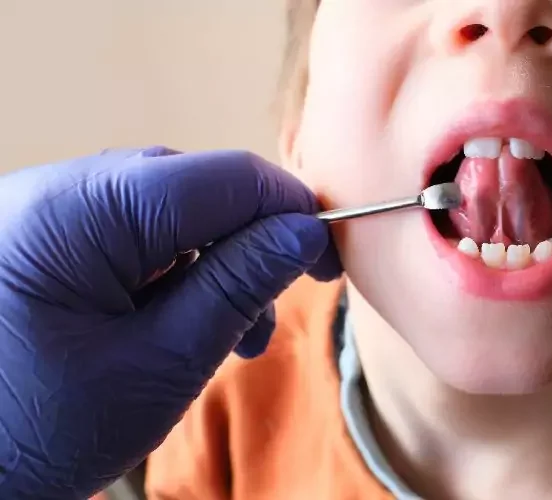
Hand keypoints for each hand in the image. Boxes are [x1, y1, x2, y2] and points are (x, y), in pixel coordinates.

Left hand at [0, 147, 341, 498]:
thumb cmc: (40, 433)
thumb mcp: (162, 363)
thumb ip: (239, 286)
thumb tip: (304, 234)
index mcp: (78, 213)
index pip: (224, 178)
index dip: (291, 210)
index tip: (327, 259)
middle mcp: (54, 191)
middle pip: (196, 187)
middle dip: (249, 245)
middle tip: (270, 313)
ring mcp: (45, 211)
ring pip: (170, 209)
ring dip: (215, 264)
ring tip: (230, 334)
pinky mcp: (47, 237)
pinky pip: (133, 230)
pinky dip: (175, 270)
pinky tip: (184, 319)